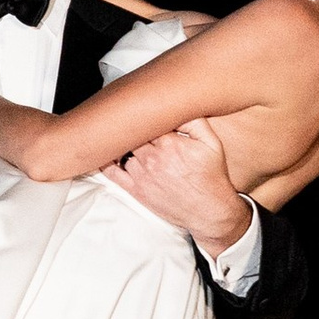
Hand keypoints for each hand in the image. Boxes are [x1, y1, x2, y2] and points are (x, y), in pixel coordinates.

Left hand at [105, 116, 250, 252]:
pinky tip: (106, 153)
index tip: (145, 112)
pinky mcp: (136, 190)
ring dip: (122, 143)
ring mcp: (141, 174)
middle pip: (132, 134)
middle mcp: (152, 158)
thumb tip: (179, 107)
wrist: (210, 211)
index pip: (147, 120)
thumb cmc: (212, 177)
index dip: (145, 115)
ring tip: (122, 135)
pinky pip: (112, 173)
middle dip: (133, 127)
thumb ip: (195, 122)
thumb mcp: (212, 144)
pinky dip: (106, 161)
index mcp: (170, 143)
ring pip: (122, 150)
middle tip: (132, 121)